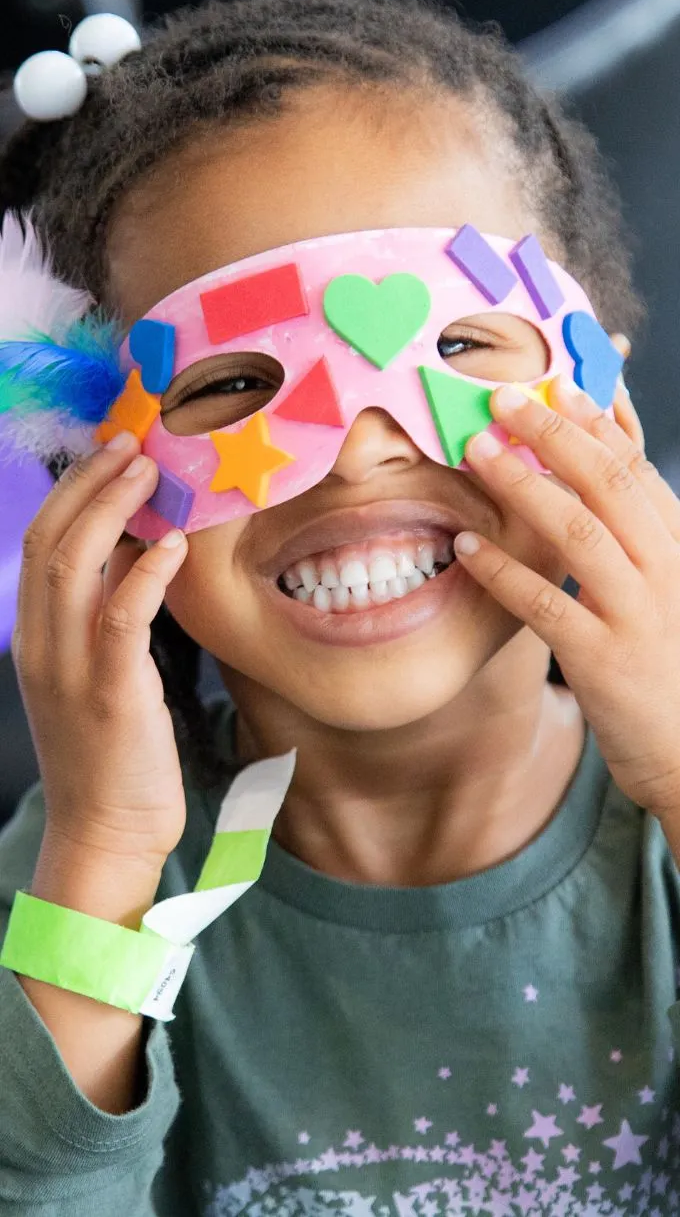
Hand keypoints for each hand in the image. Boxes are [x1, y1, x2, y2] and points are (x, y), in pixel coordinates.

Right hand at [11, 434, 189, 869]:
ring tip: (150, 472)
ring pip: (75, 566)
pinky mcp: (111, 694)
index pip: (39, 543)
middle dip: (90, 483)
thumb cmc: (110, 753)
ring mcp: (71, 669)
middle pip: (51, 541)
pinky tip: (171, 545)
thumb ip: (105, 616)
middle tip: (133, 444)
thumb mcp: (96, 674)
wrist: (104, 835)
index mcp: (35, 637)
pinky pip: (121, 618)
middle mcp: (42, 645)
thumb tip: (136, 554)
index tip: (110, 452)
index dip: (72, 490)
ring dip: (113, 509)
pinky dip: (145, 574)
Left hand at [453, 370, 679, 819]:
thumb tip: (605, 457)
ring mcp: (637, 613)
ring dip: (524, 486)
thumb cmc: (669, 660)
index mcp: (678, 545)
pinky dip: (504, 570)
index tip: (556, 381)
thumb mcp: (667, 584)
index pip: (637, 468)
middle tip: (502, 400)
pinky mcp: (604, 658)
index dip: (596, 421)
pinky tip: (467, 544)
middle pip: (608, 484)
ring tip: (477, 452)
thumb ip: (638, 526)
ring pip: (580, 532)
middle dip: (553, 434)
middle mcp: (666, 569)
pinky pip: (546, 603)